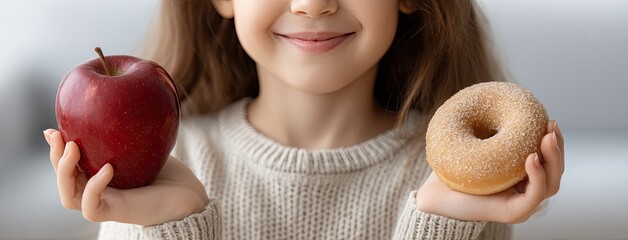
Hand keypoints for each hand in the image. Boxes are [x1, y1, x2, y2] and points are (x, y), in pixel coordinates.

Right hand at [43, 129, 208, 225]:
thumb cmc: (168, 170)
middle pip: (63, 180)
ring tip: (73, 148)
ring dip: (64, 172)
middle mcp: (98, 192)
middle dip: (55, 157)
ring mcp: (106, 203)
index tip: (54, 128)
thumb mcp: (143, 144)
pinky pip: (92, 207)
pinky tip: (107, 168)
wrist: (189, 196)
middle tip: (60, 135)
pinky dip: (94, 187)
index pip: (68, 165)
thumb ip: (125, 130)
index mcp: (97, 177)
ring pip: (69, 197)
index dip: (56, 148)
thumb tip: (114, 100)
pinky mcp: (117, 212)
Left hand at [416, 120, 564, 223]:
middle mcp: (525, 191)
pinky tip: (531, 158)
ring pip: (551, 184)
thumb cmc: (454, 169)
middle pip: (555, 171)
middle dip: (557, 147)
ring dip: (552, 159)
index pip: (548, 161)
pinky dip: (537, 176)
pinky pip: (534, 195)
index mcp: (521, 177)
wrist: (436, 194)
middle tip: (551, 125)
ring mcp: (522, 204)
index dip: (554, 142)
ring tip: (546, 138)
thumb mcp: (479, 145)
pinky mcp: (514, 212)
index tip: (549, 120)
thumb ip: (494, 130)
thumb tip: (505, 98)